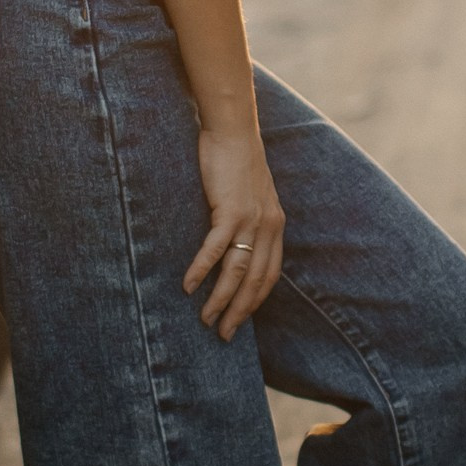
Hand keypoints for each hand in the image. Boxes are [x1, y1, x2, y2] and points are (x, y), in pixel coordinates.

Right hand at [186, 123, 283, 335]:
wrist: (233, 131)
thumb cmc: (236, 162)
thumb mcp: (252, 196)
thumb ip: (248, 221)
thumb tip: (234, 246)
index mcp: (276, 226)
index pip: (270, 275)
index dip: (255, 301)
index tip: (241, 320)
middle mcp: (269, 227)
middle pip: (255, 281)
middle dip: (240, 312)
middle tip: (225, 335)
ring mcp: (251, 219)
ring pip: (237, 271)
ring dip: (221, 299)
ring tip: (206, 319)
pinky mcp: (230, 210)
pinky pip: (215, 248)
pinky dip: (202, 270)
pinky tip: (189, 286)